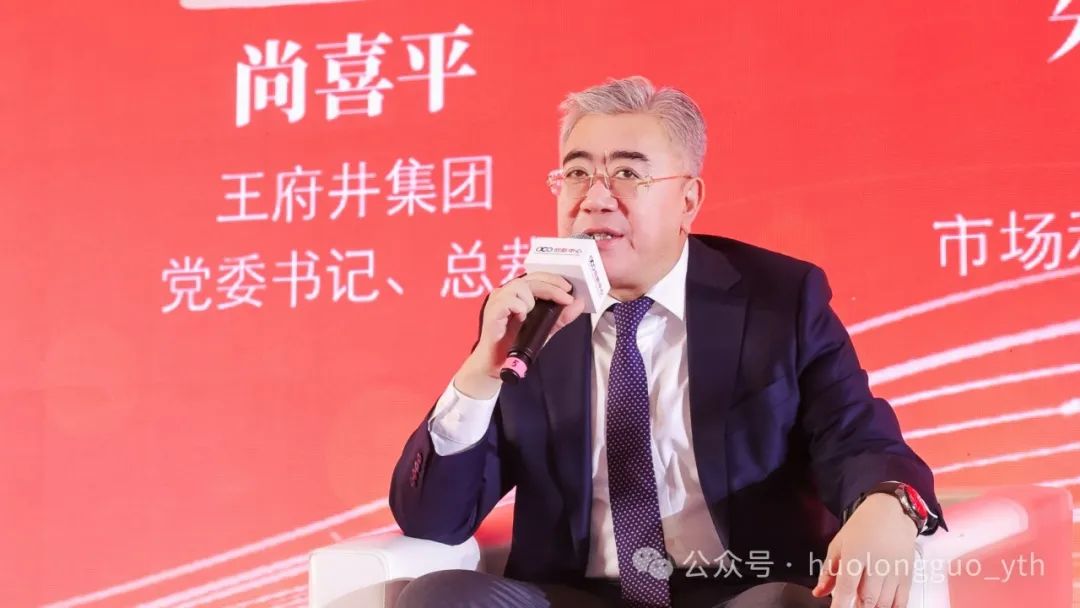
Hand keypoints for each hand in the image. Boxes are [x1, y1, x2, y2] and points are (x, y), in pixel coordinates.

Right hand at [456, 272, 584, 396]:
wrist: (496, 365)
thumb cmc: (514, 345)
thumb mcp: (543, 330)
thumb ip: (560, 317)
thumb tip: (578, 304)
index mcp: (516, 294)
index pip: (535, 277)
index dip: (552, 279)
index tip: (569, 288)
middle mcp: (505, 293)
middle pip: (530, 278)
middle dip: (551, 286)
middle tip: (566, 296)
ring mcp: (497, 301)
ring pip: (519, 286)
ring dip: (531, 300)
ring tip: (529, 315)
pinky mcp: (492, 312)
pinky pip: (509, 301)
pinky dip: (519, 308)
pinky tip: (520, 319)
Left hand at [811, 494, 918, 607]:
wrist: (891, 513)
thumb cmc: (862, 527)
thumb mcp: (838, 544)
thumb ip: (828, 571)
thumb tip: (819, 593)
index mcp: (855, 554)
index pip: (846, 587)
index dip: (840, 605)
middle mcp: (877, 563)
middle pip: (866, 599)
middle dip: (857, 607)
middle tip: (850, 604)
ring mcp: (894, 570)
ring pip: (883, 603)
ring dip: (872, 607)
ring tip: (863, 602)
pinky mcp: (907, 575)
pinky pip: (901, 601)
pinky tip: (881, 606)